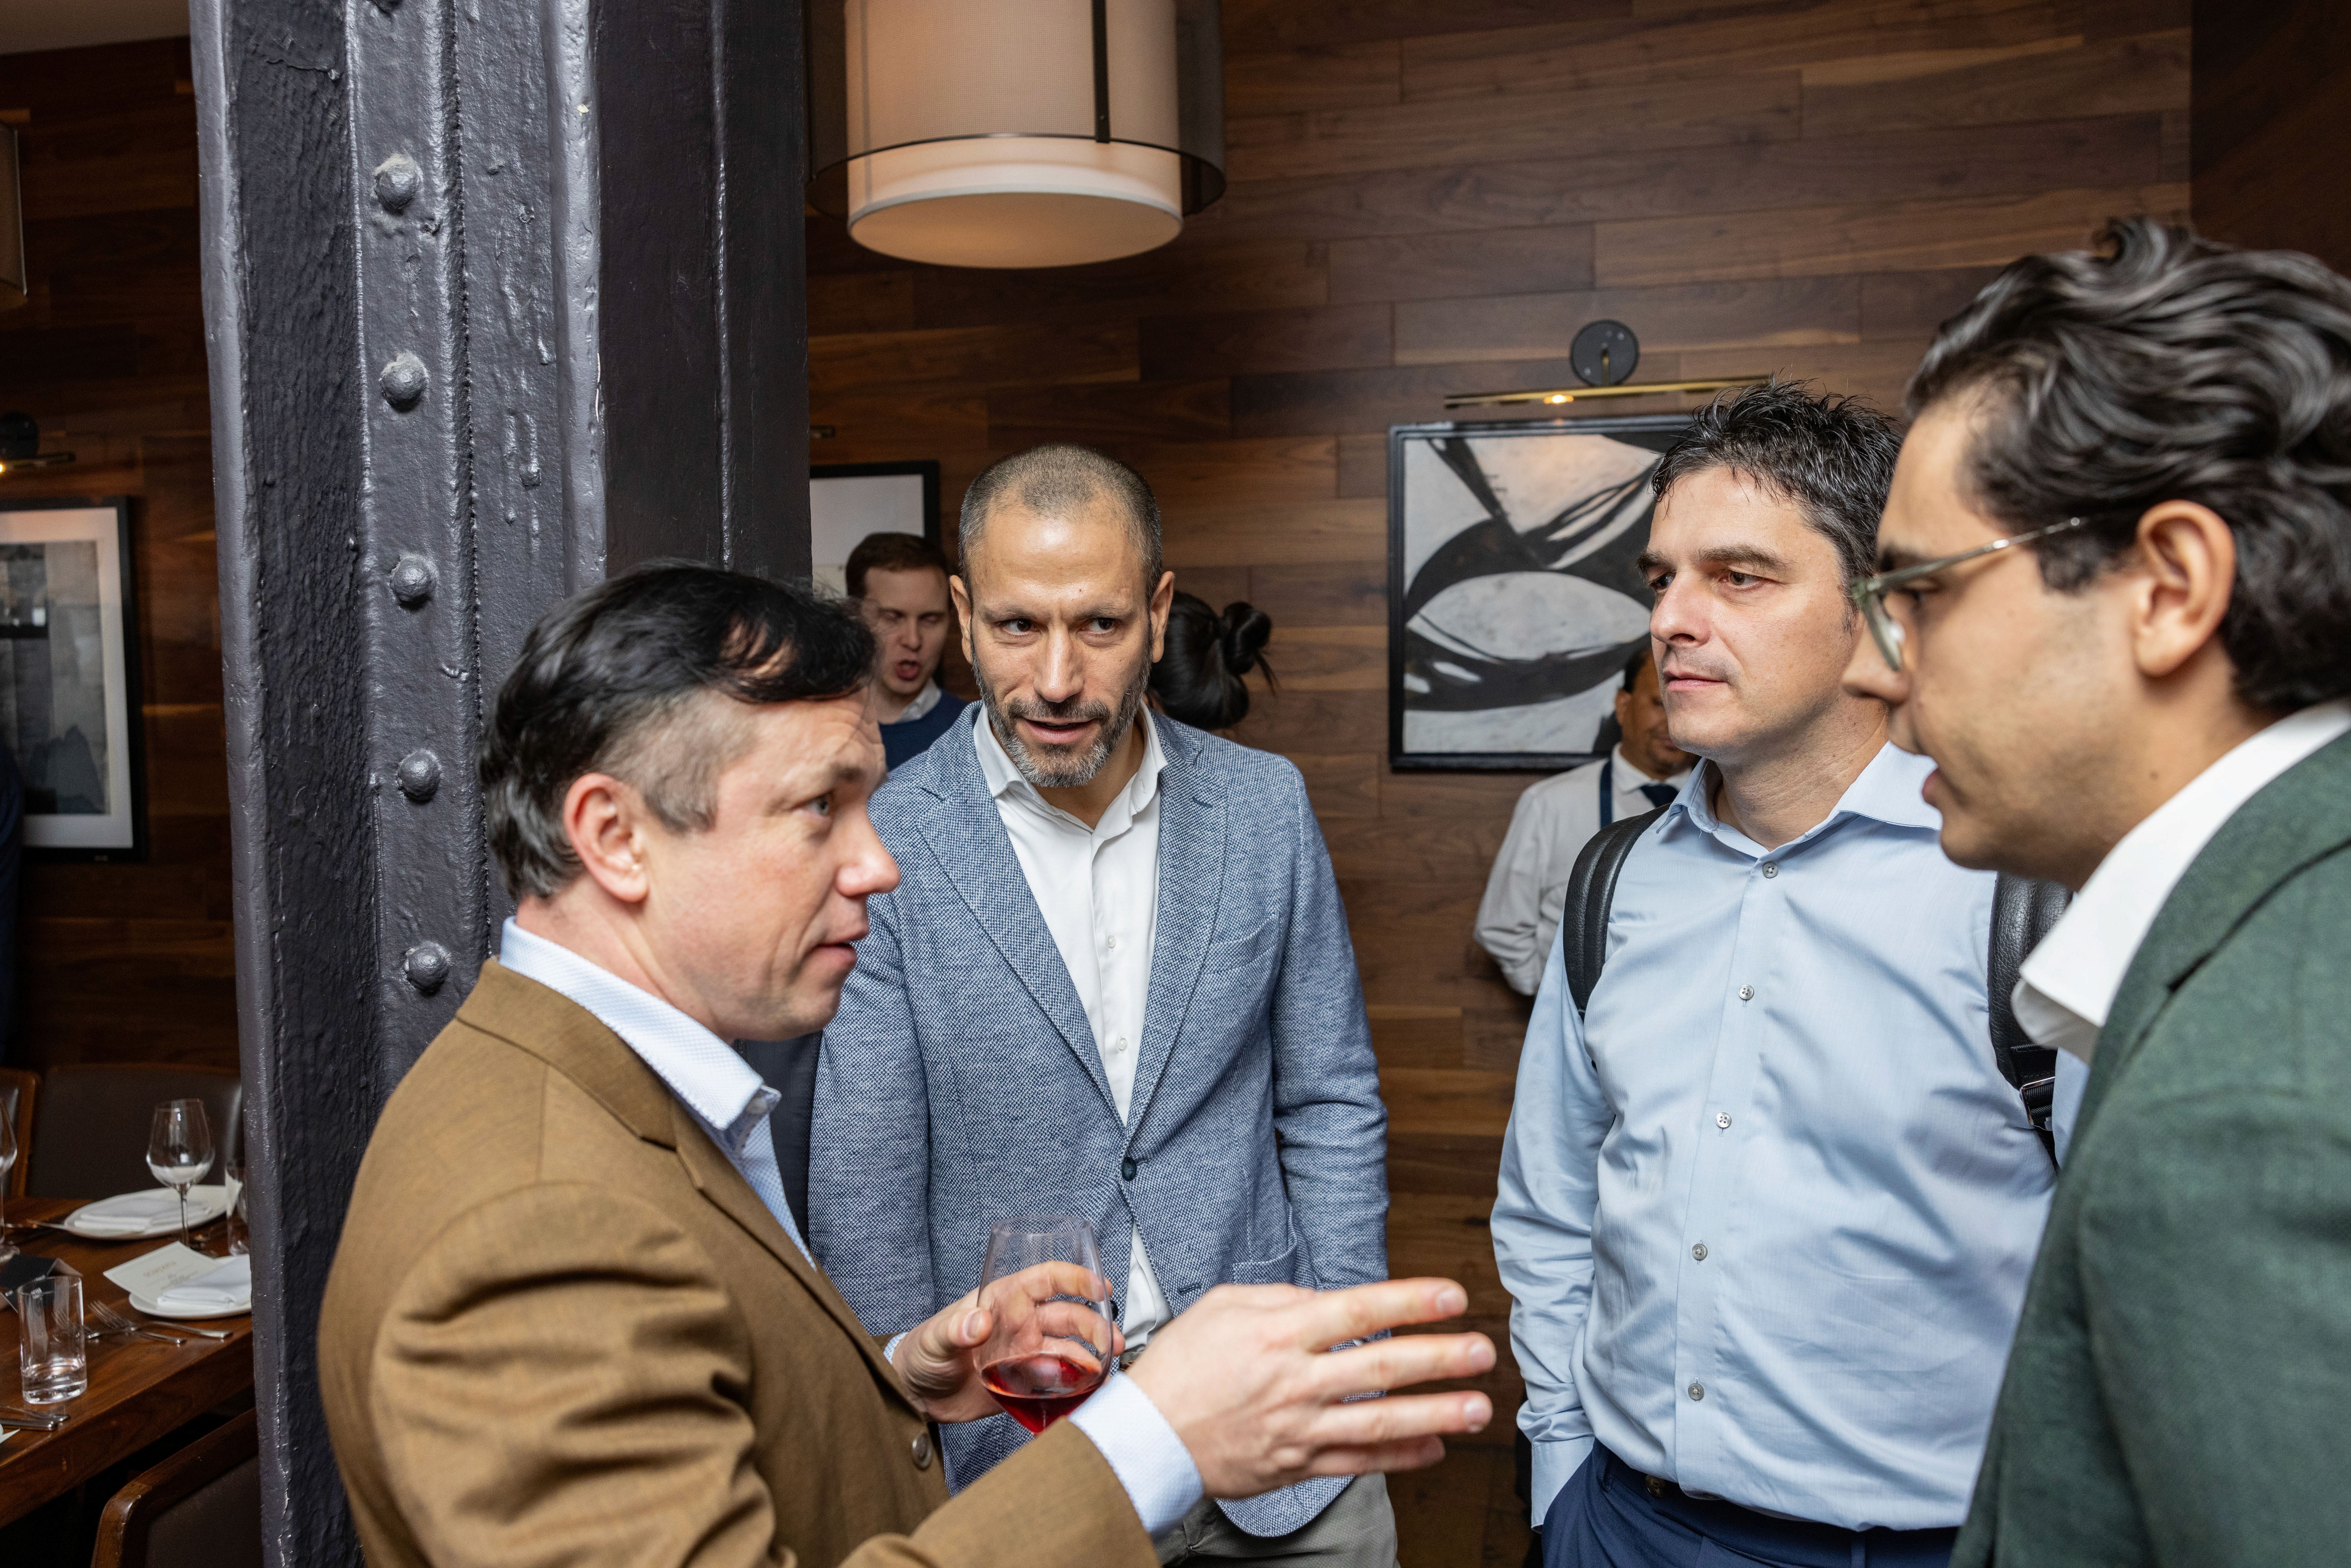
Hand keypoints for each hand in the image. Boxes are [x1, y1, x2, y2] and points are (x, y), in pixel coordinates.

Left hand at [891, 1261, 1123, 1424]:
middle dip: (1094, 1324)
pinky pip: (1058, 1380)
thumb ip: (954, 1330)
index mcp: (1003, 1301)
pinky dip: (1077, 1382)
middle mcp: (1020, 1325)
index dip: (1074, 1278)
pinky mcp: (1024, 1384)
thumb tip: (978, 1322)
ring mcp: (1025, 1354)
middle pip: (1067, 1315)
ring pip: (1069, 1347)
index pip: (1045, 1279)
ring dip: (1092, 1353)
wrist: (914, 1396)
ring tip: (1108, 1365)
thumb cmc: (920, 1355)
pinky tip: (1091, 1387)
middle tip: (1112, 1340)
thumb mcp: (934, 1339)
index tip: (1098, 1287)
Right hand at [1125, 1278, 1492, 1498]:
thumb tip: (1328, 1302)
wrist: (1147, 1436)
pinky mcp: (1296, 1464)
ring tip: (1479, 1407)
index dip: (1410, 1300)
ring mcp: (1298, 1426)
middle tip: (1484, 1351)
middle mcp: (1295, 1380)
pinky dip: (1399, 1458)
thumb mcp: (1222, 1306)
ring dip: (1435, 1413)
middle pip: (1382, 1366)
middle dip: (1440, 1358)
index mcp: (1278, 1332)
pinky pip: (1358, 1463)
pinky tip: (1434, 1448)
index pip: (1359, 1310)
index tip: (1453, 1295)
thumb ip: (1280, 1299)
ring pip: (1379, 1421)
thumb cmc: (1181, 1365)